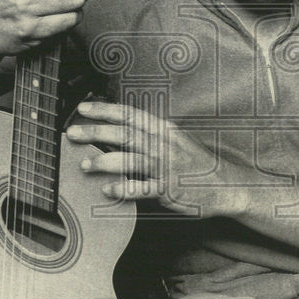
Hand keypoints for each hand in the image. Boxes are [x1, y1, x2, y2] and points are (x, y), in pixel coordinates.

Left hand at [66, 100, 243, 216]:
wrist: (226, 184)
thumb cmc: (197, 163)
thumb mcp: (177, 140)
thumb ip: (151, 134)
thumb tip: (119, 128)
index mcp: (164, 130)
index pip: (130, 114)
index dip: (105, 110)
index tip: (83, 109)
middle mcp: (164, 145)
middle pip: (124, 134)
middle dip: (95, 132)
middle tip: (72, 133)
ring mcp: (166, 167)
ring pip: (129, 159)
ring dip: (104, 161)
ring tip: (84, 165)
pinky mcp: (169, 189)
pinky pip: (141, 188)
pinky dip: (123, 188)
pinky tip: (107, 190)